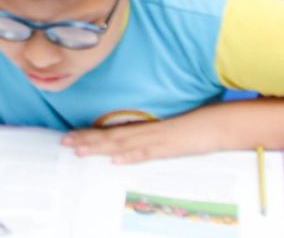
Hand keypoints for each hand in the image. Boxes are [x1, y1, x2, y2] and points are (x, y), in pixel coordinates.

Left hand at [61, 111, 217, 163]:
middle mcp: (147, 131)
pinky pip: (148, 152)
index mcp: (146, 128)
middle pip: (112, 136)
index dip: (91, 134)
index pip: (113, 131)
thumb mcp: (170, 134)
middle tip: (64, 142)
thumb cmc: (197, 127)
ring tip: (80, 151)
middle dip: (87, 139)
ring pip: (123, 143)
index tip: (70, 136)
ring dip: (100, 147)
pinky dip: (131, 156)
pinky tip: (115, 160)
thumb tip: (134, 147)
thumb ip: (153, 139)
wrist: (220, 123)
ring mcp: (158, 139)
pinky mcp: (170, 147)